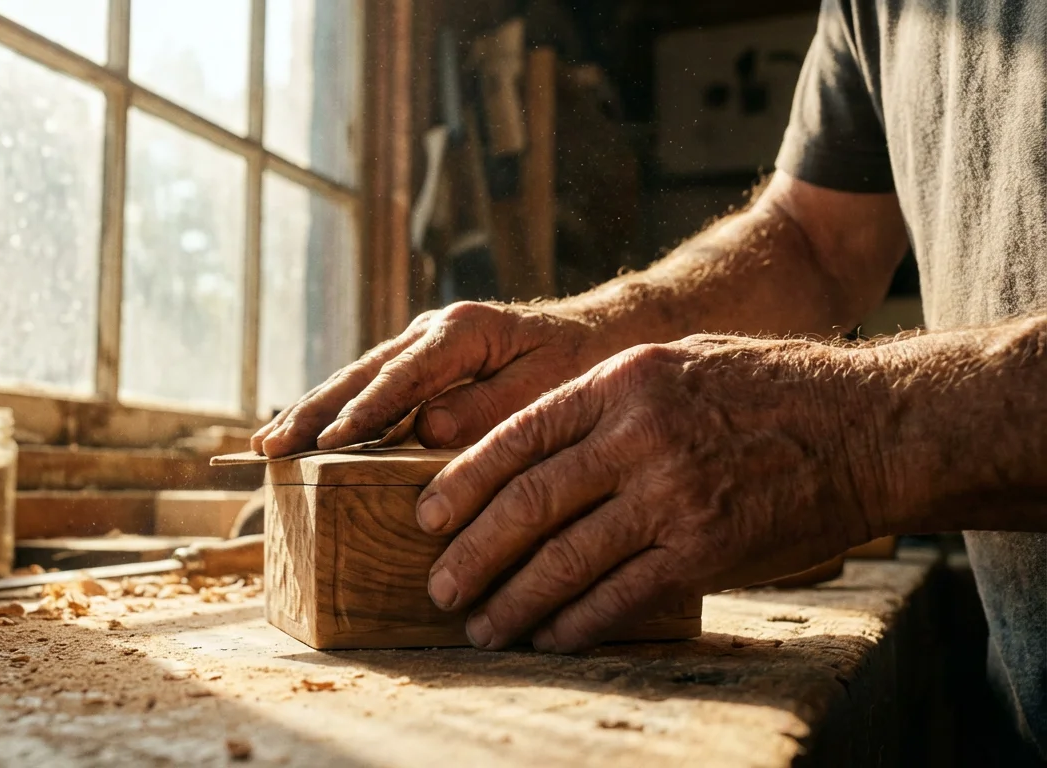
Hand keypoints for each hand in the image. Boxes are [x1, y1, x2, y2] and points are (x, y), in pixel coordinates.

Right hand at [251, 301, 604, 456]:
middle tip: (272, 448)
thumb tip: (427, 429)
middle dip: (313, 412)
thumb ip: (490, 406)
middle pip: (360, 374)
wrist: (596, 335)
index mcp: (461, 331)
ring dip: (310, 412)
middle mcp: (430, 331)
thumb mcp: (548, 385)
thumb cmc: (577, 364)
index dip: (362, 412)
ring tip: (266, 445)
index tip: (327, 445)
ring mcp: (418, 345)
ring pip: (353, 379)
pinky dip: (330, 412)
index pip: (402, 376)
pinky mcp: (416, 365)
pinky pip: (365, 389)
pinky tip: (300, 437)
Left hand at [418, 335, 888, 652]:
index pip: (517, 437)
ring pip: (567, 558)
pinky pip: (624, 595)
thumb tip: (528, 443)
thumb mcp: (675, 362)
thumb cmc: (766, 388)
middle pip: (529, 503)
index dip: (462, 481)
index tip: (425, 516)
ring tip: (482, 625)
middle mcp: (639, 438)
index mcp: (621, 384)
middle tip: (439, 586)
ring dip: (515, 600)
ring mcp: (673, 496)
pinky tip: (551, 637)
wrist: (867, 426)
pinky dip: (579, 621)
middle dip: (473, 552)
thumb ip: (603, 398)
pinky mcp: (706, 550)